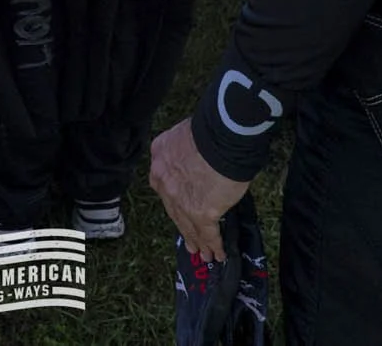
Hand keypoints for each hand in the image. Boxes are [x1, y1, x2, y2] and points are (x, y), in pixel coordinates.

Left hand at [149, 118, 247, 264]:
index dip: (174, 200)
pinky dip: (214, 245)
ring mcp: (180, 199)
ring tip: (203, 253)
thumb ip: (182, 150)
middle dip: (183, 227)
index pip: (165, 185)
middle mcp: (163, 180)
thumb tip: (195, 160)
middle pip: (174, 209)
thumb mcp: (182, 134)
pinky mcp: (201, 212)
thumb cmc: (209, 128)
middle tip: (190, 242)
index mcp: (159, 158)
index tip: (179, 210)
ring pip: (188, 225)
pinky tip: (217, 253)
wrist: (222, 135)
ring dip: (198, 241)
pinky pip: (208, 233)